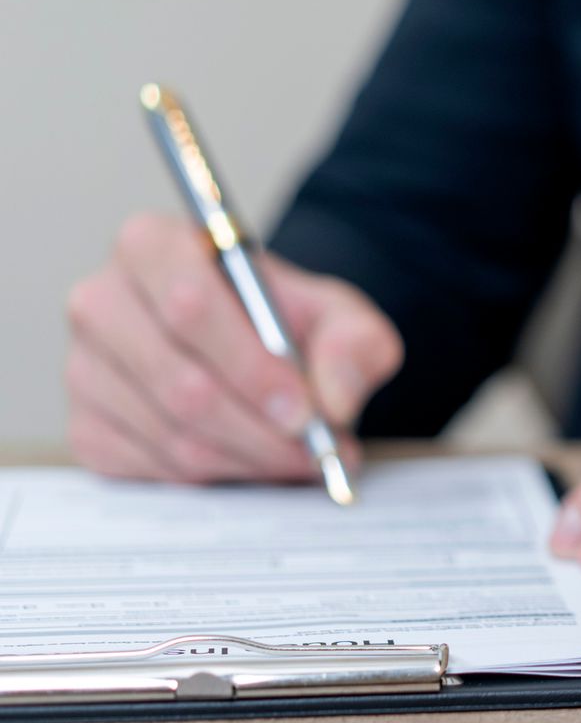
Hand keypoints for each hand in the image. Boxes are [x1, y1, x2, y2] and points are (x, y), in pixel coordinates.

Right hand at [64, 213, 403, 482]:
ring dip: (250, 460)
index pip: (190, 306)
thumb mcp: (339, 313)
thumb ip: (354, 343)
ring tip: (304, 459)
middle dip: (261, 431)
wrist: (255, 345)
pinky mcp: (87, 426)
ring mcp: (86, 369)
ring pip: (172, 436)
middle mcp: (103, 302)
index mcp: (153, 245)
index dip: (252, 368)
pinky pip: (154, 470)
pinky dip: (218, 476)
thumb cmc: (284, 318)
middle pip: (180, 384)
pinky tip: (256, 461)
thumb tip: (334, 399)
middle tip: (318, 452)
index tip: (305, 410)